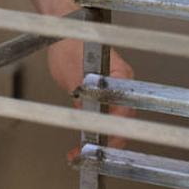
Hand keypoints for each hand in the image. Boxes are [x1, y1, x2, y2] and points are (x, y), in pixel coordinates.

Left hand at [46, 38, 134, 161]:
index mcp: (121, 76)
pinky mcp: (102, 97)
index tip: (101, 144)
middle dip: (106, 142)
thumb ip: (84, 92)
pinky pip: (102, 119)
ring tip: (78, 153)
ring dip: (98, 139)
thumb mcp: (72, 70)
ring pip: (113, 123)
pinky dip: (92, 132)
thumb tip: (90, 113)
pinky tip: (78, 144)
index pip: (125, 111)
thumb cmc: (69, 44)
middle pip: (122, 122)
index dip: (114, 131)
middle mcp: (122, 85)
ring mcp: (114, 91)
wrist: (63, 34)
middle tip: (86, 155)